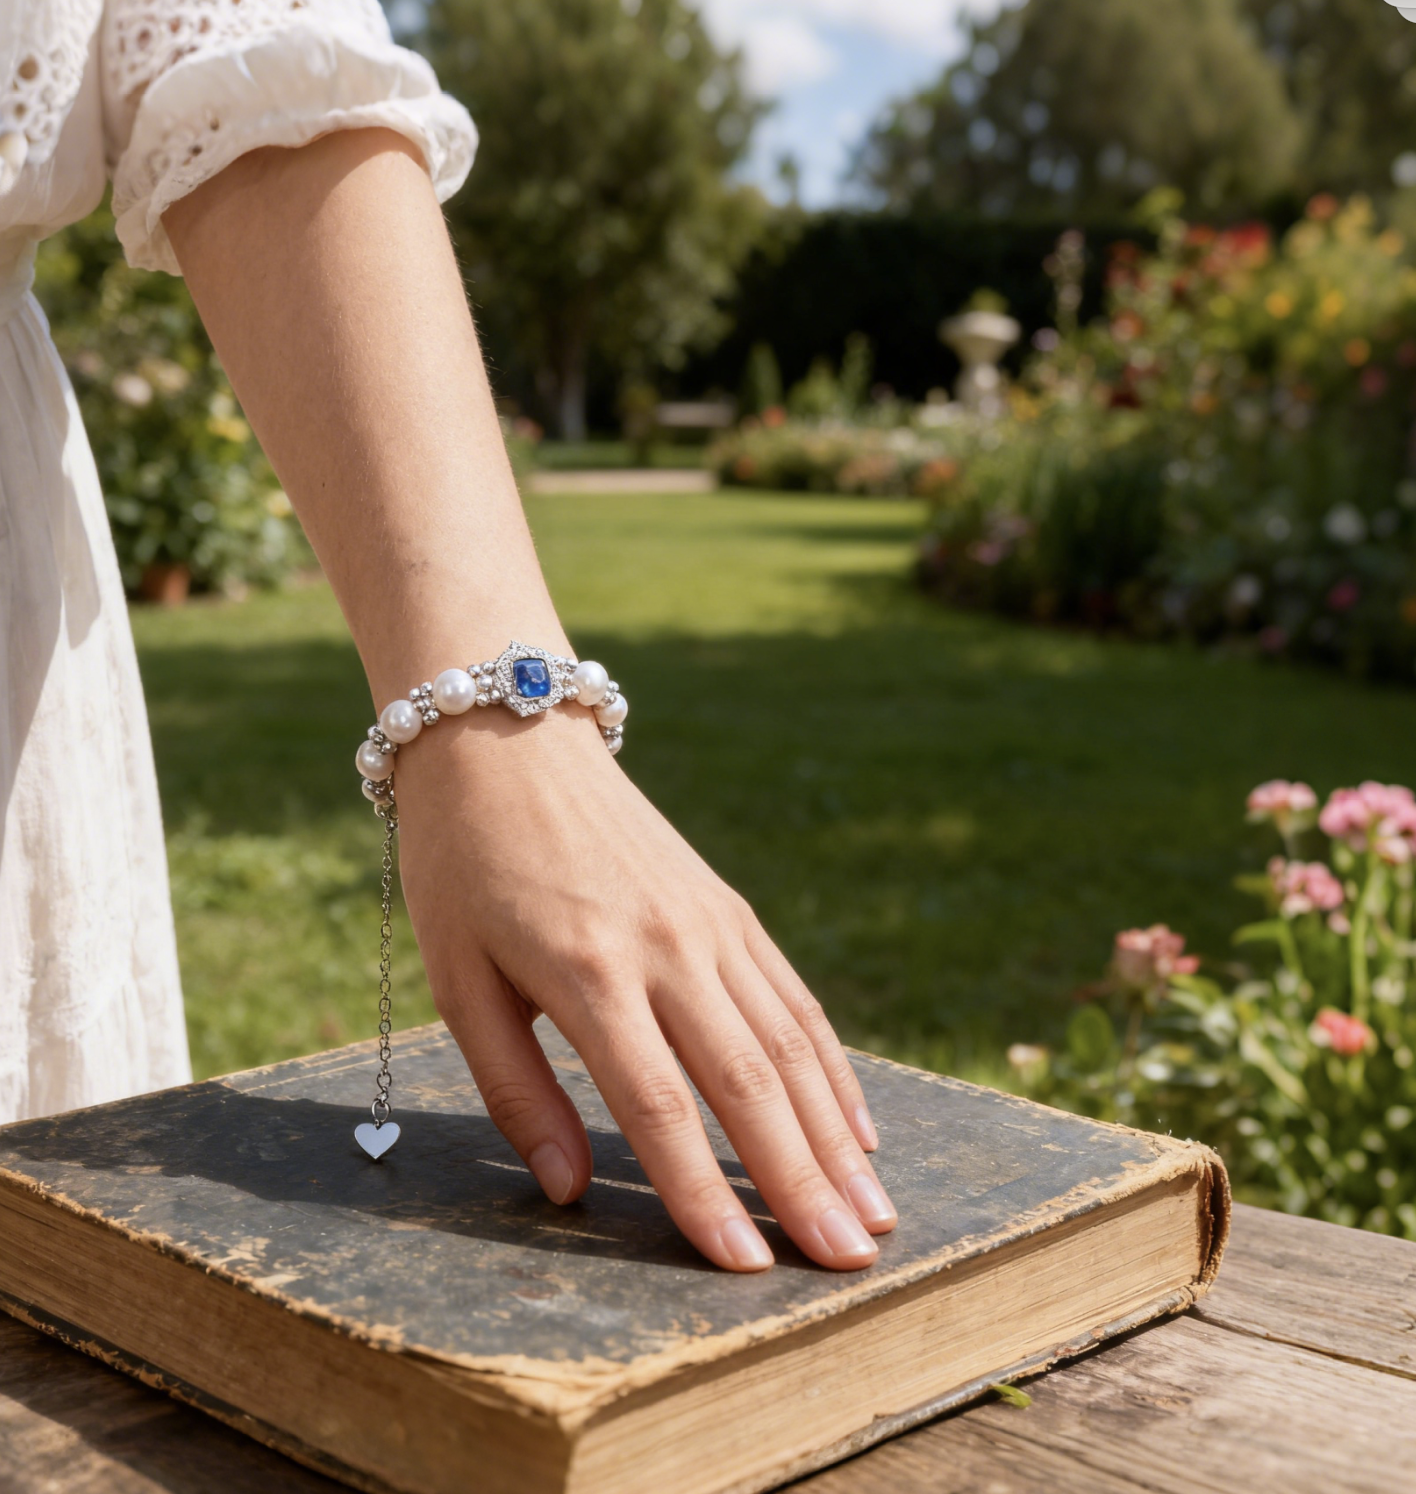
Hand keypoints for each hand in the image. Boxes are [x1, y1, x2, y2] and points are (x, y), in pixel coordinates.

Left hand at [393, 703, 895, 1271]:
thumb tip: (572, 1190)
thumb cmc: (464, 866)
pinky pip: (794, 996)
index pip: (660, 1107)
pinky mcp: (729, 907)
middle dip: (802, 1183)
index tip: (747, 1270)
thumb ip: (514, 1090)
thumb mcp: (459, 979)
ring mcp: (710, 922)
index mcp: (588, 971)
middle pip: (750, 1083)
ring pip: (791, 1043)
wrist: (508, 738)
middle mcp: (667, 947)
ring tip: (875, 1214)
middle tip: (850, 1265)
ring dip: (837, 1136)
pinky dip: (833, 1067)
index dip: (704, 1194)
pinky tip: (859, 1126)